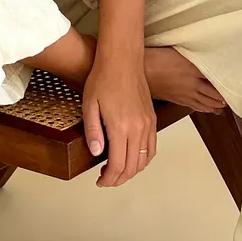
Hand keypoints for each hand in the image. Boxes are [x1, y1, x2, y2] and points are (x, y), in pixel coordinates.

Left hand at [82, 55, 156, 187]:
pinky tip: (133, 159)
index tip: (99, 181)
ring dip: (132, 171)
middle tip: (106, 179)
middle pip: (132, 167)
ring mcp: (147, 124)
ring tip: (117, 171)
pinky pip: (152, 147)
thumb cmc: (103, 78)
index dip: (108, 179)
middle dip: (119, 179)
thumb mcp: (89, 104)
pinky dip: (144, 159)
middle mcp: (138, 128)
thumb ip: (93, 131)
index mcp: (121, 127)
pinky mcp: (151, 118)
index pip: (118, 165)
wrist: (122, 59)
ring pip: (144, 160)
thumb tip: (96, 153)